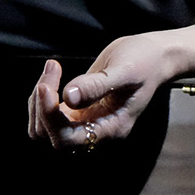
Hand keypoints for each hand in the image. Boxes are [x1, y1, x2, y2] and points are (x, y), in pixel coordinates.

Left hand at [26, 31, 183, 150]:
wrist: (155, 57)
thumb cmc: (145, 62)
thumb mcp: (125, 70)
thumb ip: (97, 85)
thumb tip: (68, 97)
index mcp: (111, 129)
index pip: (66, 138)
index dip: (50, 116)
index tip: (46, 86)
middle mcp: (96, 132)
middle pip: (49, 136)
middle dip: (41, 105)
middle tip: (52, 69)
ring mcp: (86, 122)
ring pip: (43, 128)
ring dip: (38, 100)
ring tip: (52, 69)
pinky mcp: (78, 110)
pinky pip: (48, 114)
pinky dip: (42, 95)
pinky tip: (54, 72)